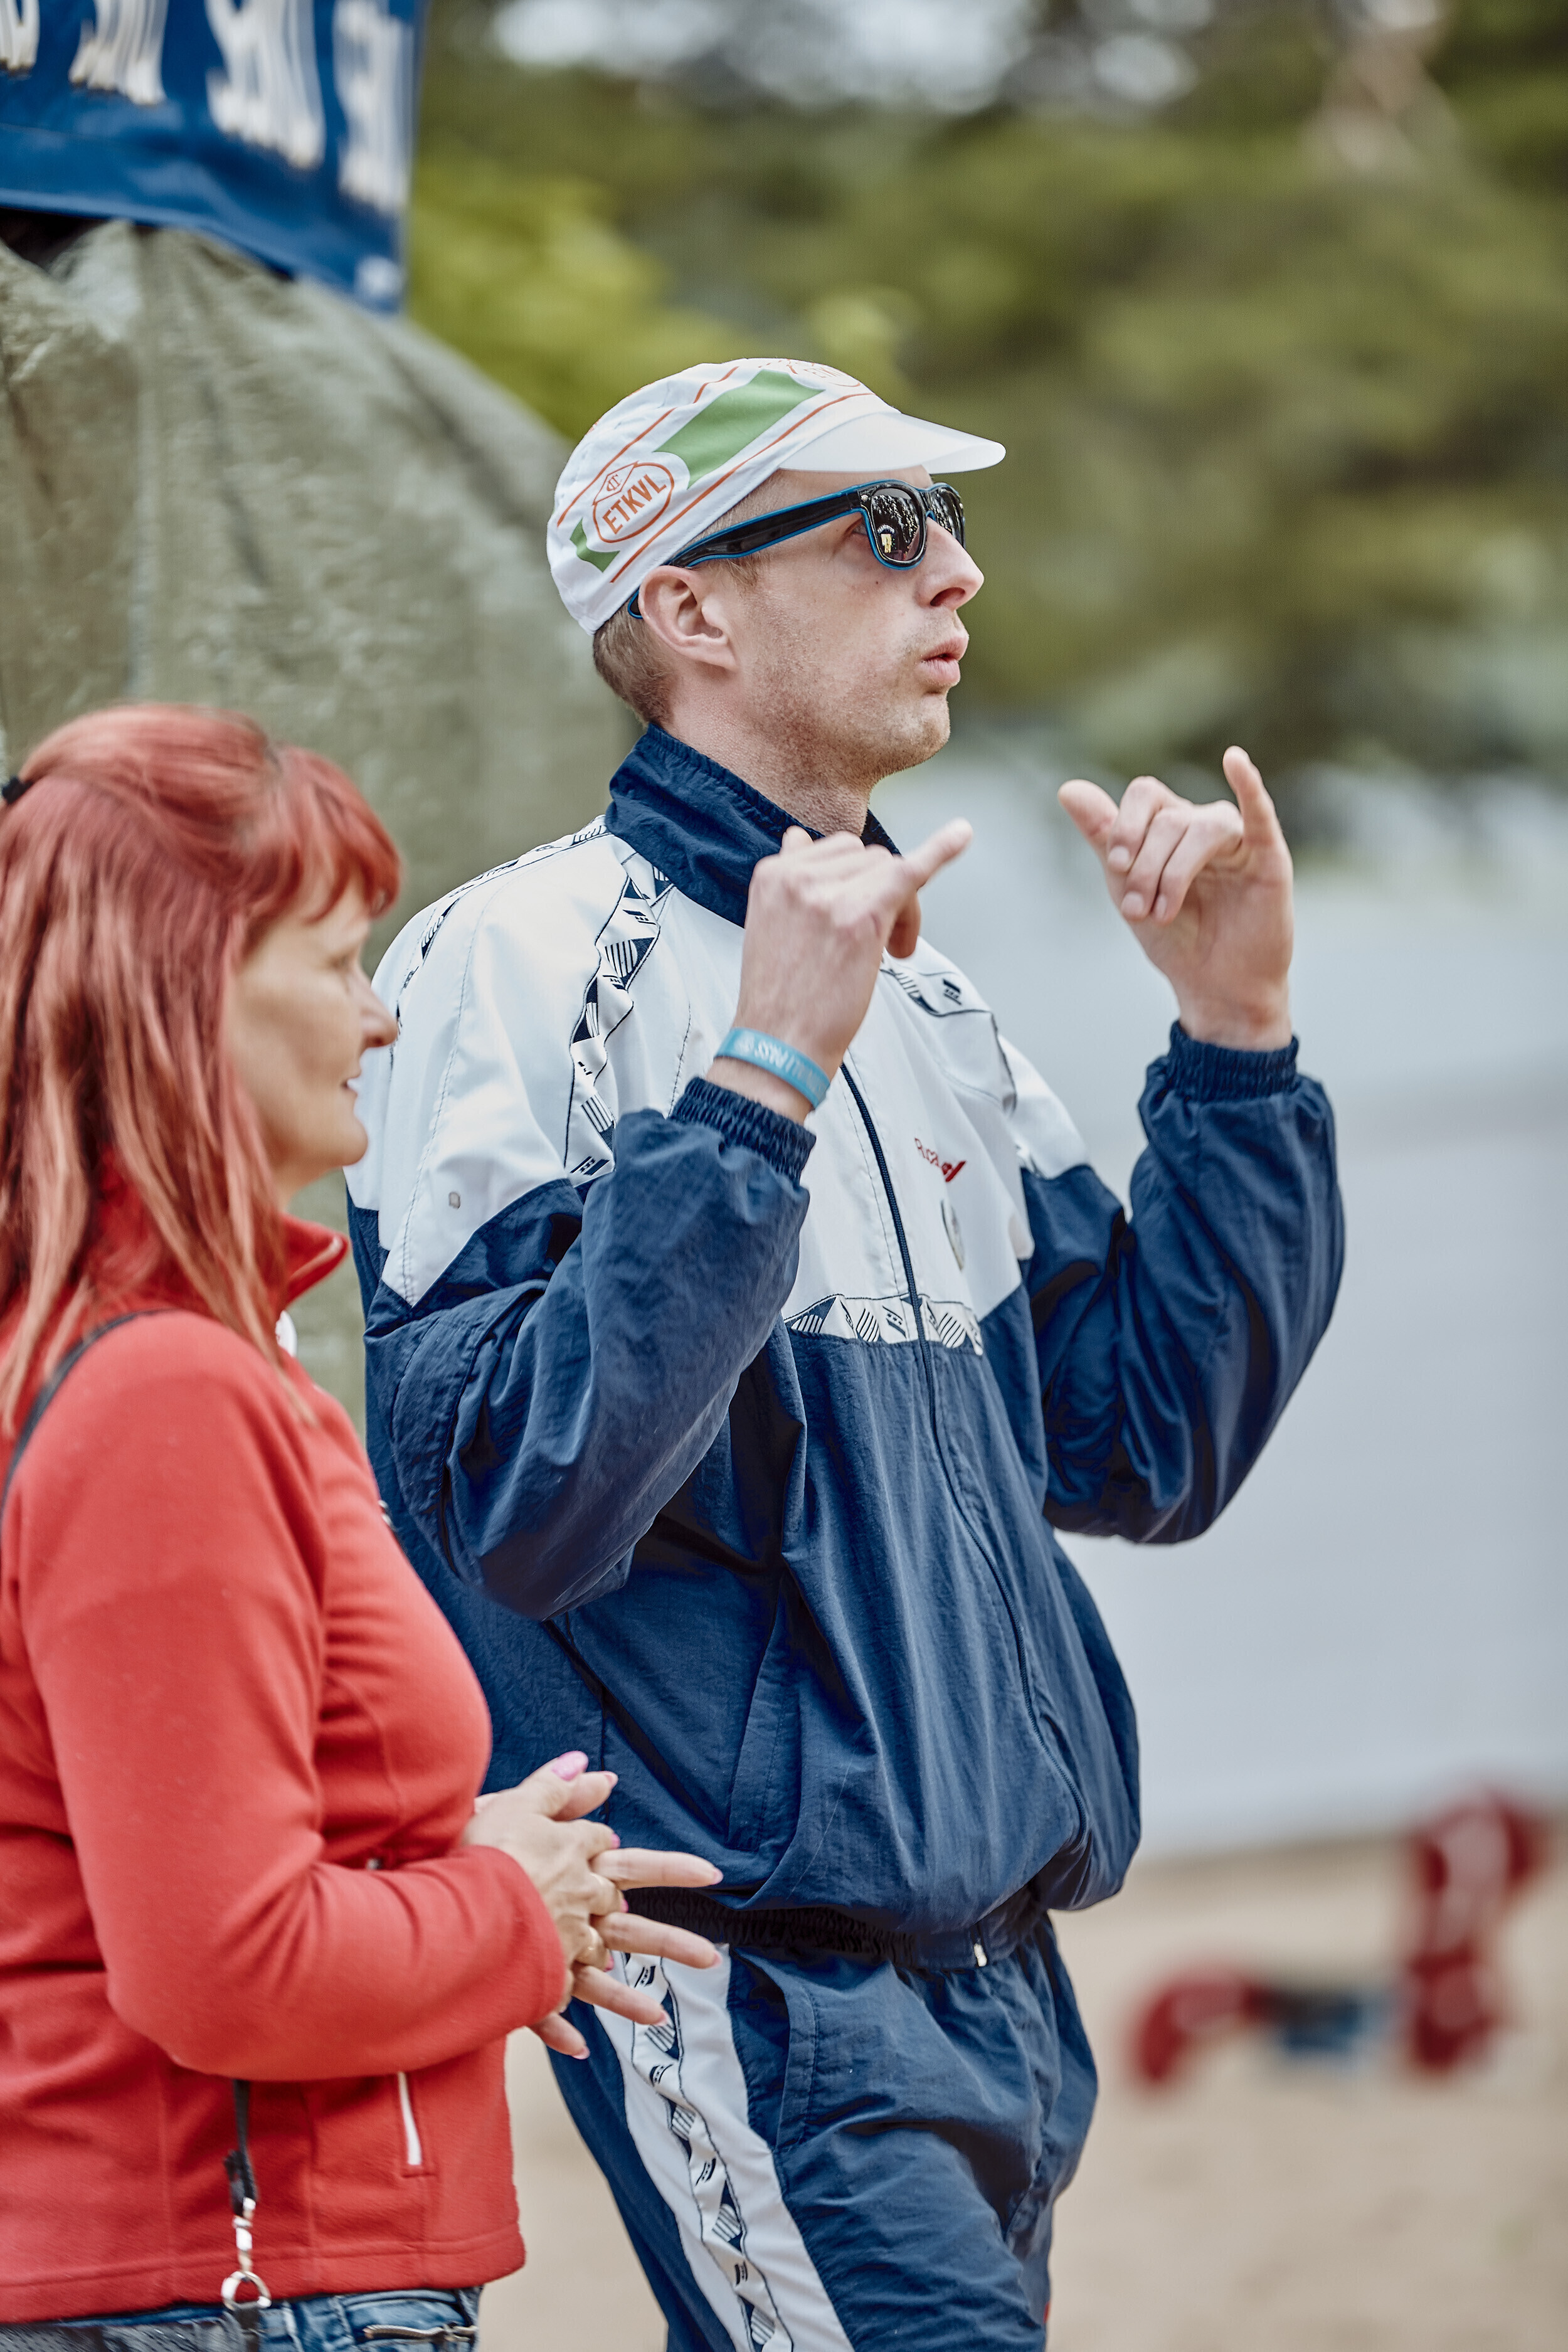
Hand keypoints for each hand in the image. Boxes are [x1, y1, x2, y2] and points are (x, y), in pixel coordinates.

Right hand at [463, 1752, 722, 2058]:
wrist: (450, 1901)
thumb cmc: (483, 1847)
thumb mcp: (521, 1802)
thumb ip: (560, 1788)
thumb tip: (599, 1772)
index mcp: (579, 1867)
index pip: (630, 1861)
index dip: (665, 1867)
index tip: (698, 1874)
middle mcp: (576, 1912)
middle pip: (632, 1926)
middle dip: (673, 1942)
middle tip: (712, 1959)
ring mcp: (554, 1952)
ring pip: (600, 1979)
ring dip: (628, 2002)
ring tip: (660, 2017)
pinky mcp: (525, 1981)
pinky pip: (545, 2011)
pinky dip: (558, 2031)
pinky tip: (579, 2047)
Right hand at [710, 819, 972, 1118]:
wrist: (778, 1044)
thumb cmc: (781, 999)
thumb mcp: (768, 925)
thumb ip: (790, 883)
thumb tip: (801, 841)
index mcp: (773, 875)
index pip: (837, 851)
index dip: (857, 884)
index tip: (857, 914)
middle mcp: (798, 878)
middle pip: (867, 858)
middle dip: (881, 894)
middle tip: (881, 942)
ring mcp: (829, 894)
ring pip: (889, 869)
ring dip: (900, 907)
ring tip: (890, 949)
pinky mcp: (861, 917)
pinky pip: (908, 872)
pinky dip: (940, 851)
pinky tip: (960, 836)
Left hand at [1058, 747, 1292, 1049]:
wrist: (1214, 986)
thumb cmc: (1176, 938)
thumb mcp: (1128, 887)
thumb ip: (1103, 836)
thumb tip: (1067, 788)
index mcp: (1172, 826)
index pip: (1146, 795)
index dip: (1126, 826)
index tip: (1116, 866)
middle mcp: (1205, 824)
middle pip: (1168, 818)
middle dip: (1145, 866)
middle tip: (1139, 911)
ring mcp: (1238, 840)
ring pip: (1199, 828)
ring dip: (1173, 873)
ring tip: (1163, 913)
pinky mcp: (1268, 858)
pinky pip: (1260, 814)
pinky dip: (1249, 786)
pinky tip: (1235, 761)